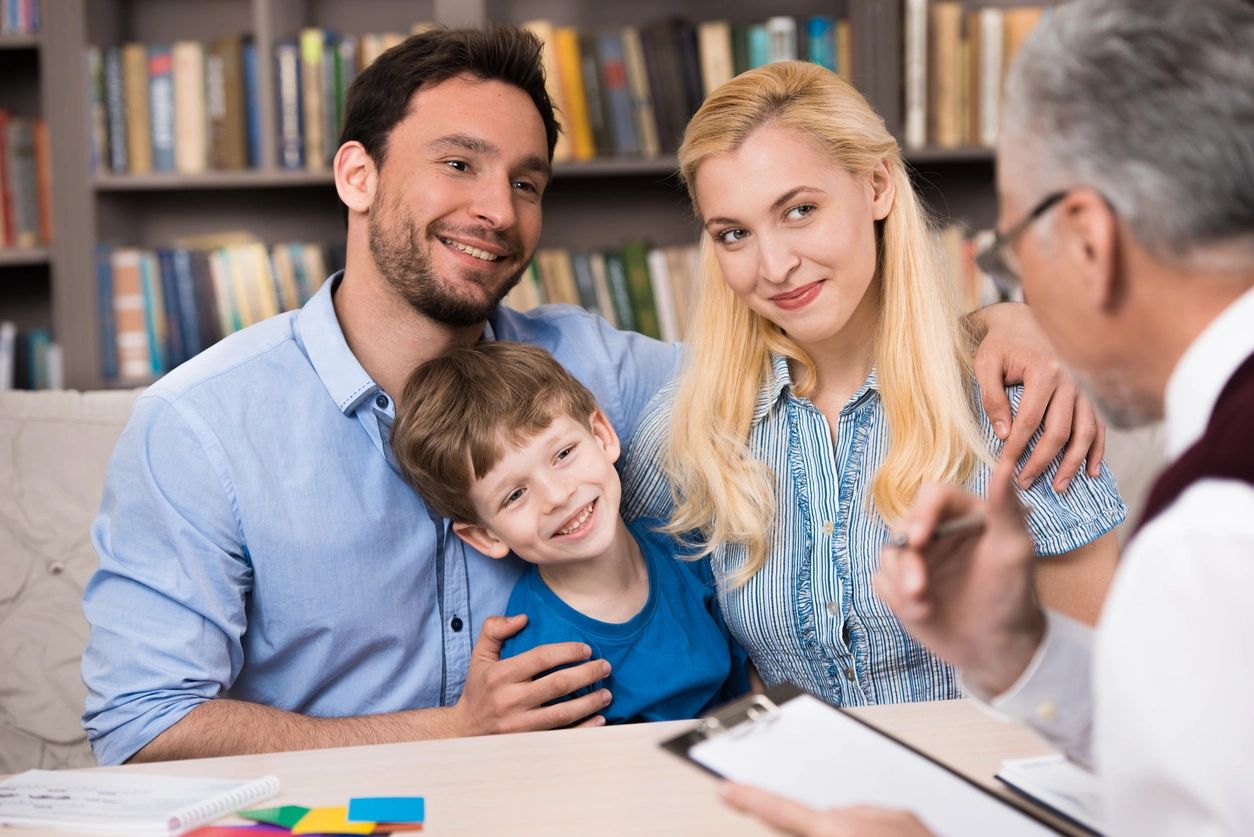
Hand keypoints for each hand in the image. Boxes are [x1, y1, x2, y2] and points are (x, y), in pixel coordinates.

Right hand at [450, 614, 611, 735]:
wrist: (463, 732)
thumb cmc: (478, 690)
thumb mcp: (479, 656)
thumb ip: (495, 629)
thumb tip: (523, 617)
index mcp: (501, 674)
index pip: (541, 657)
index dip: (567, 651)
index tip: (587, 649)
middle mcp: (510, 700)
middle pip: (558, 684)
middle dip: (587, 674)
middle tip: (605, 667)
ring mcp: (519, 725)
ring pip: (563, 713)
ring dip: (590, 702)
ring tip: (607, 693)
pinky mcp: (527, 743)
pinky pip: (561, 737)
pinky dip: (583, 729)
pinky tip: (600, 720)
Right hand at [722, 783, 931, 835]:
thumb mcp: (836, 835)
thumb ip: (817, 828)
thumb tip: (814, 823)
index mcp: (839, 832)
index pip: (781, 810)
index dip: (751, 799)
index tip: (728, 788)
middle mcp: (867, 816)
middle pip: (820, 820)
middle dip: (812, 833)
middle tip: (798, 829)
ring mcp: (895, 817)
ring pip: (854, 824)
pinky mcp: (916, 821)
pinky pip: (882, 825)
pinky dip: (873, 836)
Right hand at [875, 454, 1044, 696]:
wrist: (997, 649)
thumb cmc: (1013, 595)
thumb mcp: (1014, 551)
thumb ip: (1006, 508)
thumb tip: (1006, 465)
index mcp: (962, 514)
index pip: (932, 496)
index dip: (921, 513)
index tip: (919, 539)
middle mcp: (935, 532)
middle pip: (903, 528)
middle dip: (906, 562)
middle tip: (918, 589)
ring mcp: (916, 560)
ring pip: (888, 556)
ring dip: (900, 583)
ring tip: (924, 608)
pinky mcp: (900, 585)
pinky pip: (881, 582)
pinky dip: (895, 598)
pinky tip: (922, 613)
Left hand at [970, 302, 1105, 490]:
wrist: (1022, 320)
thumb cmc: (1000, 344)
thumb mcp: (985, 365)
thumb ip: (992, 398)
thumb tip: (1004, 435)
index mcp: (1044, 370)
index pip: (1030, 420)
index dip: (1017, 448)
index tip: (1005, 469)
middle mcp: (1070, 380)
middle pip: (1060, 431)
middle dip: (1043, 461)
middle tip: (1026, 483)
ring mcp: (1084, 388)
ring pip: (1084, 431)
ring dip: (1073, 462)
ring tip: (1060, 487)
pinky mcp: (1089, 394)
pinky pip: (1098, 425)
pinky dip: (1096, 449)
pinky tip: (1092, 471)